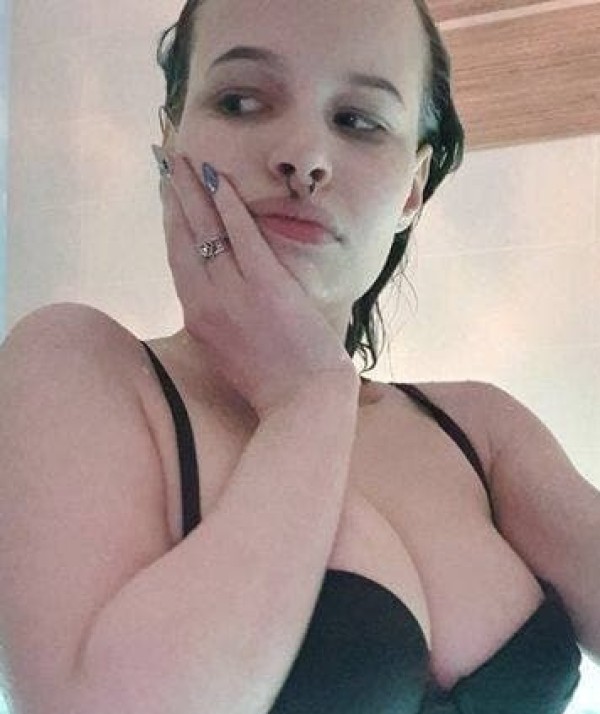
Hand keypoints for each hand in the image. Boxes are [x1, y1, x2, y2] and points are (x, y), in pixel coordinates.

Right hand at [157, 149, 357, 417]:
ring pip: (205, 229)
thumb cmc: (275, 383)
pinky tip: (220, 177)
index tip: (166, 193)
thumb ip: (220, 319)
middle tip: (165, 159)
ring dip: (193, 187)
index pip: (177, 258)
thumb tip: (219, 291)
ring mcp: (233, 293)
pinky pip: (241, 234)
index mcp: (198, 320)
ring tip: (184, 155)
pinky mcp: (265, 285)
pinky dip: (228, 203)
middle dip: (173, 193)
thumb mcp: (232, 353)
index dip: (170, 221)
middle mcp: (206, 303)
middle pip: (182, 236)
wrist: (303, 402)